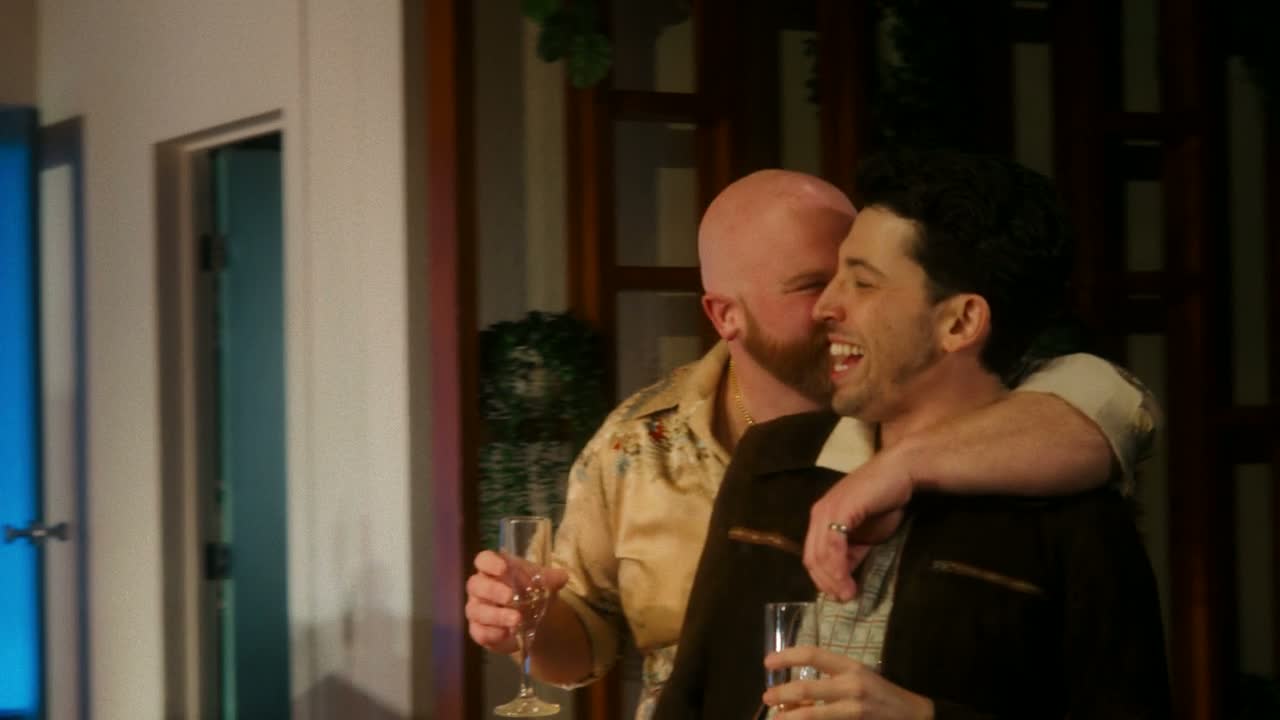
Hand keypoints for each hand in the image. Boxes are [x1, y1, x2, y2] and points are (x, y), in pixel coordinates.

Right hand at [465, 550, 567, 653]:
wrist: (531, 617)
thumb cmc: (530, 591)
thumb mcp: (543, 583)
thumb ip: (550, 578)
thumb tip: (562, 577)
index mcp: (493, 569)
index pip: (483, 560)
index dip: (489, 563)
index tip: (503, 568)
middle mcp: (479, 587)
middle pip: (475, 585)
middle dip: (493, 591)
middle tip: (511, 597)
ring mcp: (476, 609)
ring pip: (477, 611)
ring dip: (497, 615)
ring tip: (517, 620)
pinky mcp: (478, 630)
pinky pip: (480, 632)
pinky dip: (494, 633)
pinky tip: (509, 634)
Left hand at [762, 646, 932, 718]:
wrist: (913, 716)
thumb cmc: (879, 693)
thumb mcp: (857, 677)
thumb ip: (830, 680)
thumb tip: (795, 691)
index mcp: (850, 666)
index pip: (813, 655)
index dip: (787, 656)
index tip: (768, 662)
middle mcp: (852, 685)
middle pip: (806, 686)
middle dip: (782, 693)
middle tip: (766, 697)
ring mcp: (854, 709)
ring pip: (812, 713)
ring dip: (790, 716)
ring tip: (776, 718)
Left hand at [804, 445, 914, 600]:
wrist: (901, 473)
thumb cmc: (885, 501)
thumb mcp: (864, 535)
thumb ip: (851, 552)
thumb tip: (844, 579)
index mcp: (821, 519)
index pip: (812, 556)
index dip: (823, 580)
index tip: (839, 597)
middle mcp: (819, 514)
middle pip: (812, 558)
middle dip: (826, 584)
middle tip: (843, 600)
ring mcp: (826, 511)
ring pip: (820, 555)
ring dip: (833, 580)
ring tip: (848, 595)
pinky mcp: (839, 510)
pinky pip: (832, 545)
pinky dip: (838, 567)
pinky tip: (848, 581)